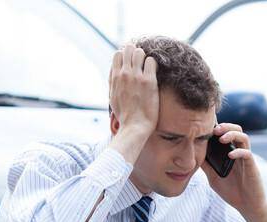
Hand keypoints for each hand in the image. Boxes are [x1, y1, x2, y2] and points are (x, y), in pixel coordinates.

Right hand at [107, 44, 157, 161]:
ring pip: (140, 52)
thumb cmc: (124, 115)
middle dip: (135, 53)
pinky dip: (153, 64)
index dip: (126, 56)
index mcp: (114, 77)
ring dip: (144, 57)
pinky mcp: (149, 81)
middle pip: (128, 49)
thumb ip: (113, 82)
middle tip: (141, 63)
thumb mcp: (112, 96)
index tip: (131, 62)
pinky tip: (154, 73)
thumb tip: (115, 71)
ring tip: (147, 68)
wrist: (134, 126)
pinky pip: (151, 61)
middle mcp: (124, 74)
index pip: (118, 54)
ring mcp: (136, 76)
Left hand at [202, 123, 266, 221]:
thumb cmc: (232, 191)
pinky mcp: (252, 166)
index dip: (218, 127)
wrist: (247, 206)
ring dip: (232, 134)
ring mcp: (246, 159)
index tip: (206, 127)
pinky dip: (238, 152)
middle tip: (214, 129)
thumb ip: (206, 166)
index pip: (226, 133)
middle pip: (237, 130)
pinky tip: (230, 156)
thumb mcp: (213, 177)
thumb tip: (193, 155)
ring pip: (244, 137)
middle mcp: (239, 153)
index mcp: (230, 153)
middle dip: (226, 126)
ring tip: (221, 138)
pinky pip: (247, 154)